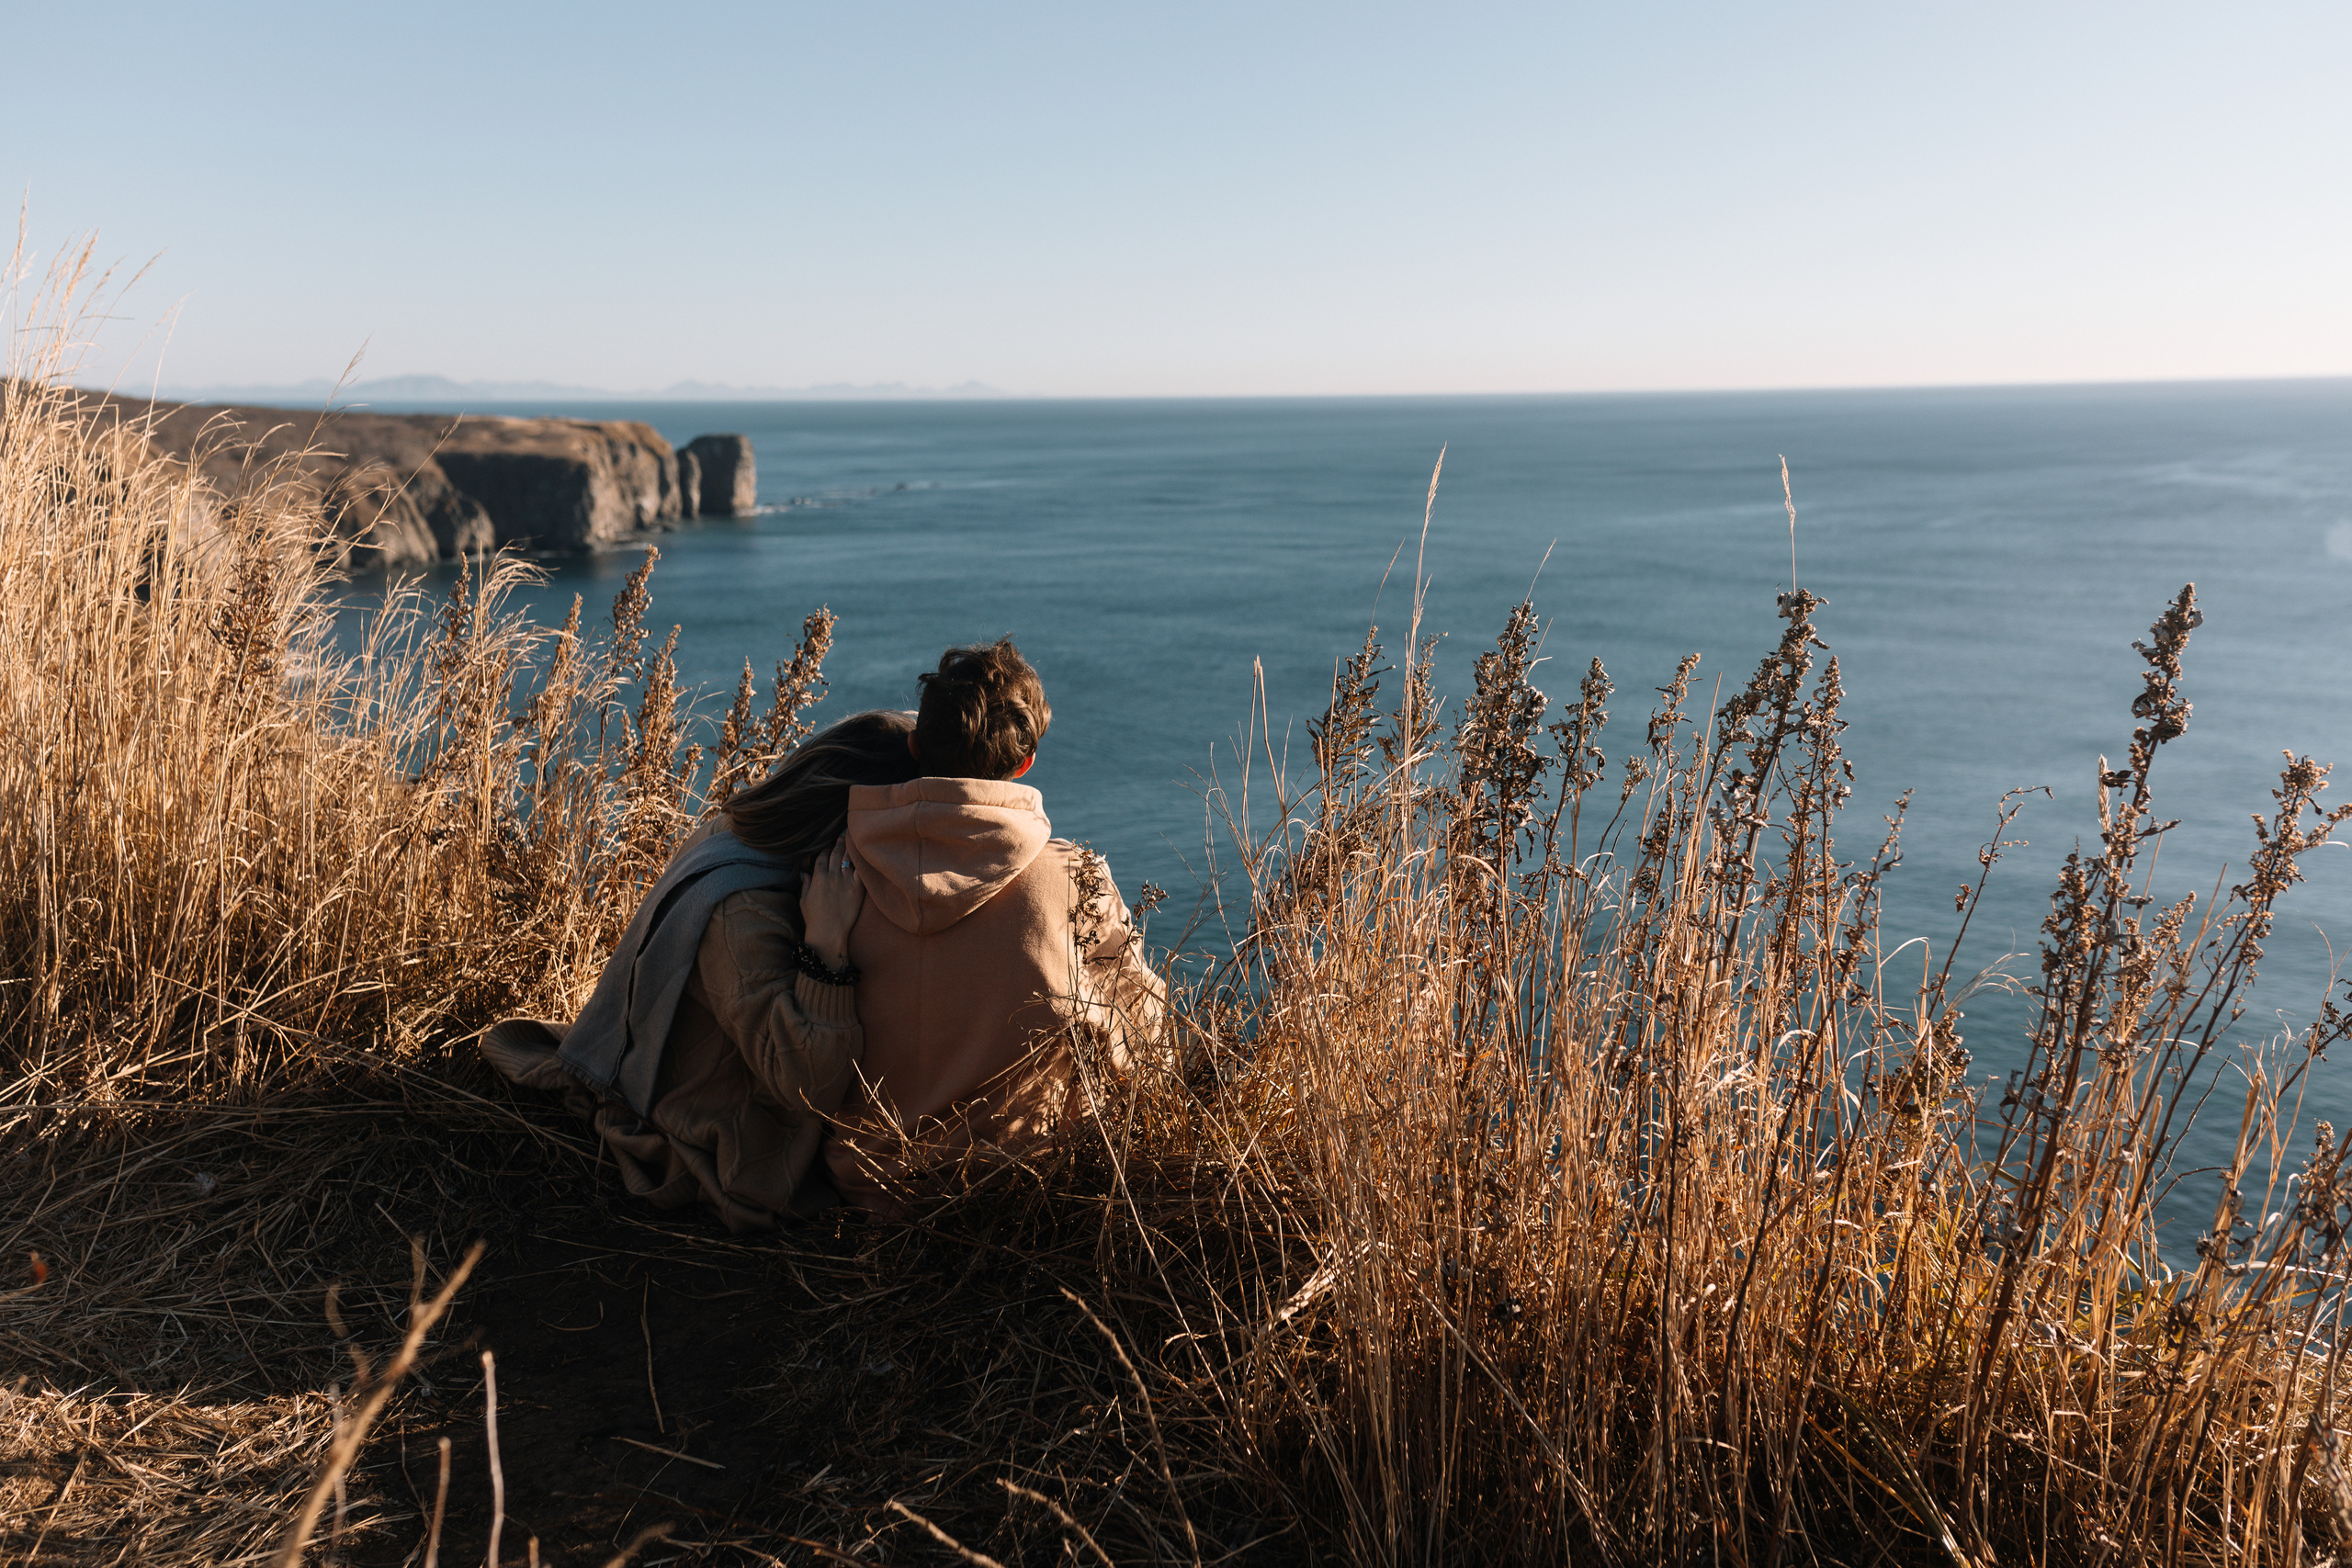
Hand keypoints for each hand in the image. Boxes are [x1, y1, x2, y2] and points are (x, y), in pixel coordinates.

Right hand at [800, 836, 863, 967]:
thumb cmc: (814, 919)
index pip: (821, 858)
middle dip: (838, 844)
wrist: (829, 932)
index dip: (825, 850)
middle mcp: (832, 877)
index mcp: (818, 878)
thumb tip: (804, 874)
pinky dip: (860, 862)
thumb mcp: (804, 901)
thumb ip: (805, 885)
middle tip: (841, 836)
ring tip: (851, 841)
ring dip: (848, 849)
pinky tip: (862, 855)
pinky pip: (860, 871)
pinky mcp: (857, 889)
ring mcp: (845, 882)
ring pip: (847, 860)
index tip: (828, 845)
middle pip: (835, 855)